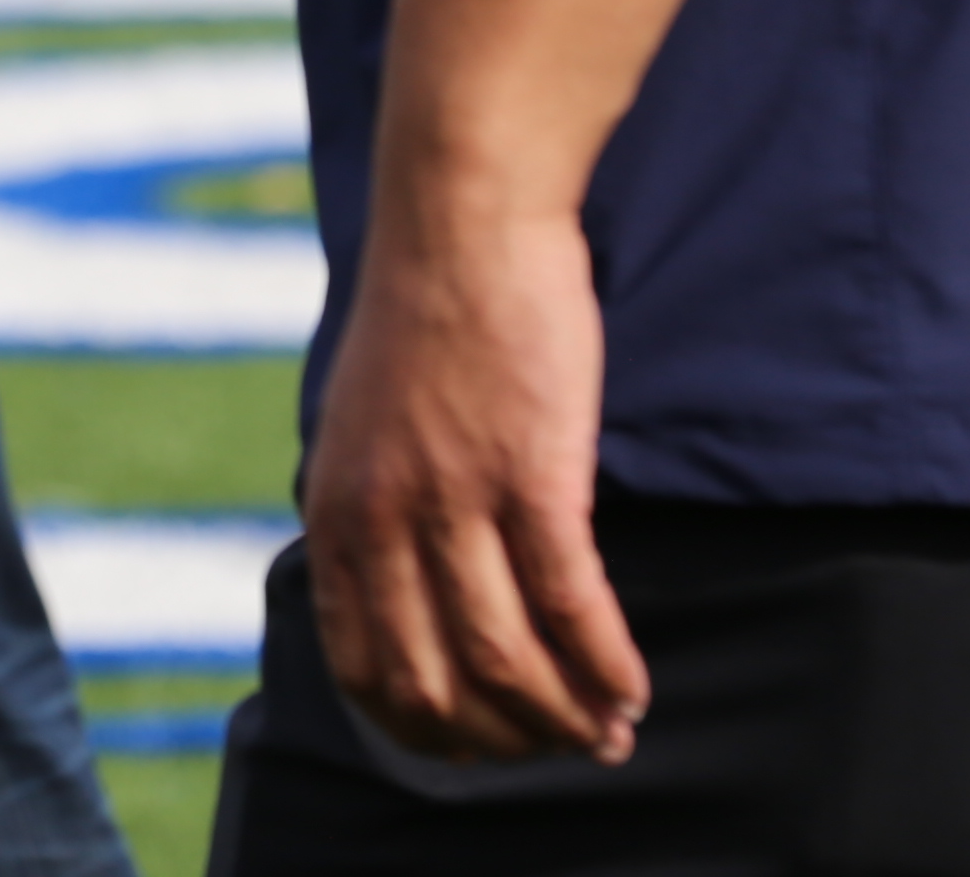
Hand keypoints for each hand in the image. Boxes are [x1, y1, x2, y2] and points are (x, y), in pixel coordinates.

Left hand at [297, 177, 646, 763]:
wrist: (462, 215)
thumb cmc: (426, 316)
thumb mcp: (360, 425)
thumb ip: (372, 509)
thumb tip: (400, 595)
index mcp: (337, 511)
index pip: (364, 668)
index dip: (426, 730)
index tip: (478, 752)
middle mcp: (384, 517)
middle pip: (438, 684)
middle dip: (503, 741)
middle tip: (558, 750)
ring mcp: (456, 498)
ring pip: (509, 660)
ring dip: (566, 717)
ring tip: (608, 734)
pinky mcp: (533, 474)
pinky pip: (572, 605)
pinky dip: (606, 665)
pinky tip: (632, 689)